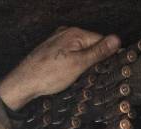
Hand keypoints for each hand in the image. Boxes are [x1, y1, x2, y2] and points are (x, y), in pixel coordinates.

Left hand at [0, 28, 120, 111]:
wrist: (23, 82)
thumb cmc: (48, 74)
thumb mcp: (78, 64)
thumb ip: (98, 52)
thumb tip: (117, 40)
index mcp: (75, 33)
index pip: (101, 40)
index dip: (106, 56)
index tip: (106, 69)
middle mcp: (66, 33)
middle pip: (90, 45)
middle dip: (93, 60)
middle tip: (90, 75)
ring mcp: (57, 41)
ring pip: (79, 51)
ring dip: (82, 63)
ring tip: (76, 76)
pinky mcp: (51, 50)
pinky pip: (69, 54)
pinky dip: (71, 64)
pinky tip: (66, 74)